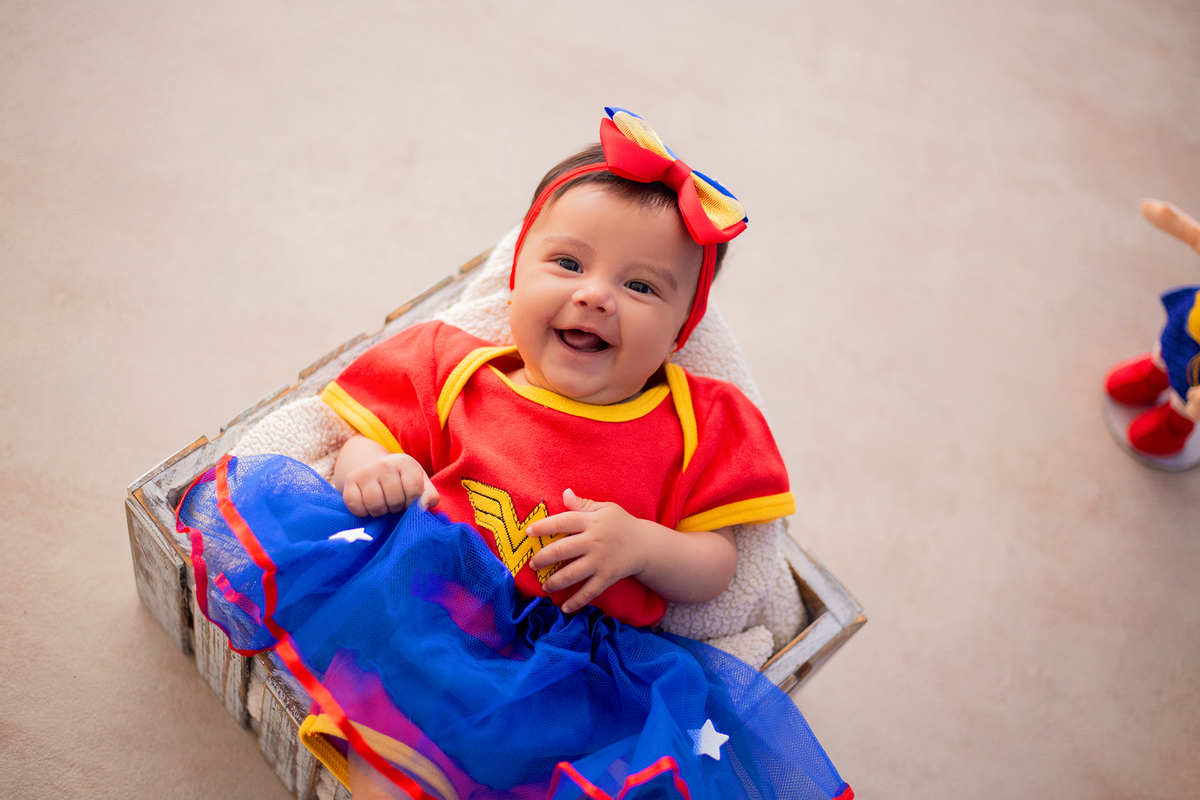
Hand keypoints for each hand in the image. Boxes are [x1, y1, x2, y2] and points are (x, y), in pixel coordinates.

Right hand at [342, 452, 437, 516]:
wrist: (375, 470)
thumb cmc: (402, 482)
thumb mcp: (420, 484)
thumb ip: (430, 495)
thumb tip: (425, 505)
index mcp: (405, 462)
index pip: (414, 491)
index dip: (413, 503)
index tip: (409, 502)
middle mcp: (384, 463)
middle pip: (394, 500)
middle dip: (397, 508)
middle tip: (395, 504)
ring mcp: (365, 471)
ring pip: (375, 504)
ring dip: (380, 512)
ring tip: (383, 506)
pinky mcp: (350, 481)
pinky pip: (356, 506)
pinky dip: (363, 512)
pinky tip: (368, 507)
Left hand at [526, 489, 651, 613]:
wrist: (645, 545)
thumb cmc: (620, 524)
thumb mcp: (604, 509)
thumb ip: (582, 505)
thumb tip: (564, 494)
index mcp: (591, 522)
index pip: (563, 522)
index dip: (544, 526)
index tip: (529, 532)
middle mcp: (593, 542)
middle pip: (562, 550)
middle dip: (543, 558)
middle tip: (532, 564)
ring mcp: (600, 562)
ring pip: (572, 574)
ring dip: (554, 582)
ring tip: (544, 586)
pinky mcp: (607, 577)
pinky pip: (589, 592)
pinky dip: (576, 601)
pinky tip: (564, 608)